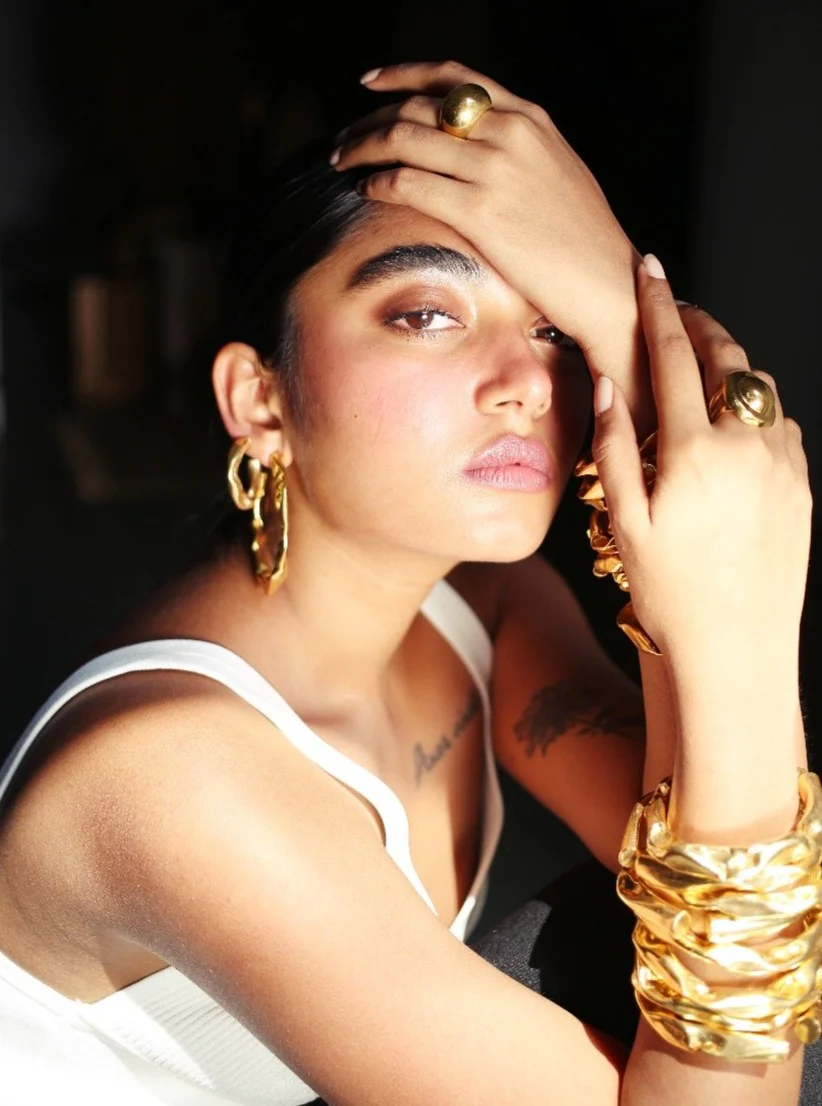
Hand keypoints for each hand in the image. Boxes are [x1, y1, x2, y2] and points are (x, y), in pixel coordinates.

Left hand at [333, 60, 653, 425]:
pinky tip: (366, 191)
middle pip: (419, 106)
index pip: (454, 78)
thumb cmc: (583, 240)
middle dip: (371, 119)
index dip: (403, 75)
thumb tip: (476, 151)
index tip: (371, 82)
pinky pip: (410, 183)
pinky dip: (379, 182)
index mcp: (529, 118)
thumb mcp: (557, 173)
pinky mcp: (480, 211)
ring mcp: (494, 170)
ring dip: (363, 147)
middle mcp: (510, 132)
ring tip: (342, 162)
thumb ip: (519, 151)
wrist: (607, 281)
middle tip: (344, 138)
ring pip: (405, 138)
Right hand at [591, 258, 811, 675]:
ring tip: (703, 371)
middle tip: (678, 309)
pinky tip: (734, 428)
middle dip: (701, 325)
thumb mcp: (624, 522)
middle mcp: (749, 447)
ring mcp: (785, 466)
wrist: (738, 653)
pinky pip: (782, 426)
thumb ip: (616, 444)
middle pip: (728, 358)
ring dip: (731, 368)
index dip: (658, 305)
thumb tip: (611, 382)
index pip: (675, 356)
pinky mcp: (803, 487)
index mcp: (696, 452)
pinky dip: (757, 409)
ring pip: (760, 389)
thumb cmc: (671, 597)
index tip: (649, 268)